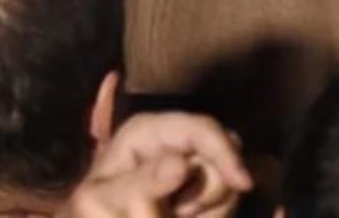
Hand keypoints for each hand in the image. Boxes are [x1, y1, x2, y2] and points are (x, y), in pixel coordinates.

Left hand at [60, 113, 252, 217]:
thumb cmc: (95, 213)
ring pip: (231, 183)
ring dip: (207, 210)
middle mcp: (176, 140)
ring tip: (174, 217)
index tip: (243, 184)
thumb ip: (140, 184)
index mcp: (149, 131)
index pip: (201, 129)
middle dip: (207, 192)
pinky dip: (210, 217)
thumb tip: (181, 164)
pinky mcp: (204, 186)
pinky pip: (227, 203)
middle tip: (176, 213)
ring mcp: (193, 162)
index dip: (225, 152)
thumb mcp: (103, 202)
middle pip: (225, 154)